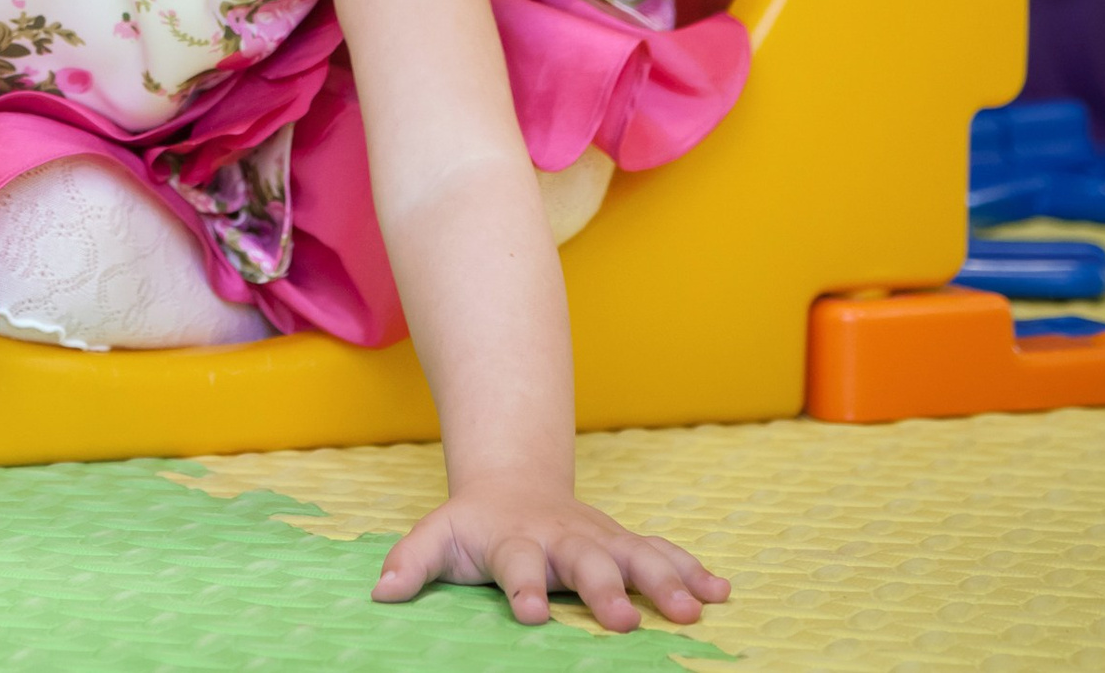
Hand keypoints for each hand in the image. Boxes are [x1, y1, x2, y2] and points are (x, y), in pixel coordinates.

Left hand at [371, 480, 729, 630]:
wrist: (514, 484)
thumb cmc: (474, 525)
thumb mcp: (437, 537)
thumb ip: (412, 562)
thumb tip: (381, 592)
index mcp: (514, 541)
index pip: (518, 564)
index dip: (525, 587)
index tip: (533, 613)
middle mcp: (562, 539)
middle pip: (586, 562)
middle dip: (606, 589)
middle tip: (623, 620)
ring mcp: (598, 539)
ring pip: (636, 556)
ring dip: (665, 581)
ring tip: (694, 609)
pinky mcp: (625, 543)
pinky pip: (664, 553)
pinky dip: (693, 570)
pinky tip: (723, 592)